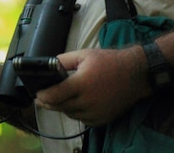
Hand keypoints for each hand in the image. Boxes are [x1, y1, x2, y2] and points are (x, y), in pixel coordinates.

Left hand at [34, 46, 149, 126]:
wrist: (136, 74)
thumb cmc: (110, 62)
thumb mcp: (84, 54)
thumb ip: (63, 60)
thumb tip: (48, 66)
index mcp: (81, 83)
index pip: (54, 95)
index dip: (42, 95)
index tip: (37, 93)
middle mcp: (88, 101)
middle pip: (59, 107)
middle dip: (48, 102)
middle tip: (42, 98)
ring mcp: (95, 112)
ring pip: (70, 114)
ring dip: (62, 107)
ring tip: (59, 98)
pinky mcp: (102, 119)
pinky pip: (82, 119)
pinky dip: (76, 113)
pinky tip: (76, 103)